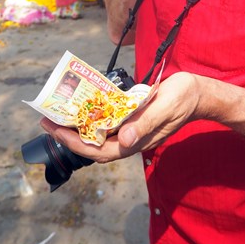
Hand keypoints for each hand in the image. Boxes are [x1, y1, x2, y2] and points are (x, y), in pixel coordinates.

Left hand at [40, 72, 199, 162]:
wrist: (198, 92)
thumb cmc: (183, 99)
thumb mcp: (166, 108)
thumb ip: (146, 123)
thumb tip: (123, 139)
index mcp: (137, 141)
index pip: (99, 150)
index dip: (75, 143)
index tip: (56, 129)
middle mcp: (130, 139)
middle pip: (93, 145)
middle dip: (68, 135)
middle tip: (46, 120)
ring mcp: (131, 130)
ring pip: (98, 135)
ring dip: (78, 126)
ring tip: (57, 114)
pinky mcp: (132, 118)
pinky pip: (107, 122)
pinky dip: (92, 116)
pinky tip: (82, 106)